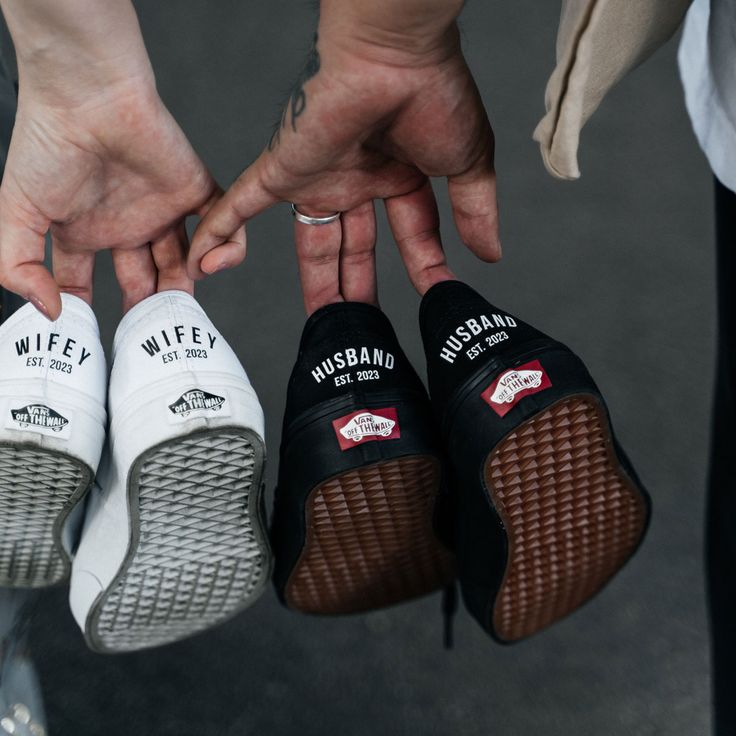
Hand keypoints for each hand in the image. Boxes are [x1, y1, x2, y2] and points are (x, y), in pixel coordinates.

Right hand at [0, 0, 226, 319]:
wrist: (88, 96)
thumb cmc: (48, 144)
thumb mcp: (17, 212)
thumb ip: (18, 265)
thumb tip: (50, 312)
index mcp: (84, 230)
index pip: (86, 281)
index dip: (89, 307)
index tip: (97, 335)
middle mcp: (124, 224)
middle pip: (144, 278)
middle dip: (149, 306)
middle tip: (154, 332)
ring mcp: (162, 209)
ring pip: (184, 260)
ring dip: (186, 286)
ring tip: (181, 305)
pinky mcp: (196, 191)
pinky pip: (221, 227)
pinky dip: (223, 252)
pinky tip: (206, 265)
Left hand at [190, 15, 499, 314]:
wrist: (395, 54)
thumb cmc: (435, 94)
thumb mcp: (467, 164)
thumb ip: (475, 211)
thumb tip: (492, 255)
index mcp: (398, 174)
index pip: (410, 233)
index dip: (424, 265)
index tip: (437, 293)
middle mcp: (357, 179)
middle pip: (354, 248)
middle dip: (359, 287)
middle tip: (363, 330)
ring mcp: (318, 177)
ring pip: (310, 243)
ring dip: (313, 285)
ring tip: (319, 325)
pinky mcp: (281, 169)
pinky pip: (242, 207)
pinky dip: (222, 233)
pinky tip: (207, 264)